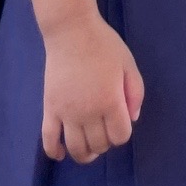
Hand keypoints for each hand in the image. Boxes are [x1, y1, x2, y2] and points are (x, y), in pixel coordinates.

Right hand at [41, 17, 143, 163]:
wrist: (71, 31)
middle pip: (99, 144)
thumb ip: (136, 93)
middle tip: (105, 128)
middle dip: (106, 142)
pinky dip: (54, 152)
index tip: (120, 121)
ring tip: (89, 147)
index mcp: (110, 101)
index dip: (122, 133)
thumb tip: (132, 118)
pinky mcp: (49, 109)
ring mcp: (67, 113)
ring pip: (76, 148)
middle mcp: (88, 113)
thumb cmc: (103, 44)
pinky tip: (61, 153)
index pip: (120, 136)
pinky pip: (48, 140)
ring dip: (85, 153)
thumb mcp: (128, 64)